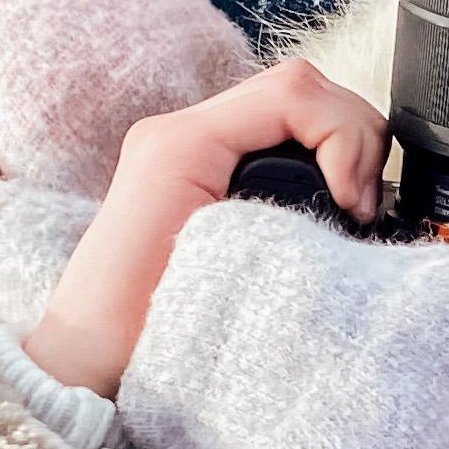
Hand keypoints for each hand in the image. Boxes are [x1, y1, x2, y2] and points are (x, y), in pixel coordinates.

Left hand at [21, 60, 388, 397]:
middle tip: (357, 206)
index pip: (295, 93)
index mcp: (183, 143)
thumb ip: (290, 214)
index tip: (349, 203)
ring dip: (341, 151)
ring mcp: (193, 146)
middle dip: (352, 140)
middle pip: (303, 89)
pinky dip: (320, 161)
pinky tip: (324, 206)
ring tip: (346, 209)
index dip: (344, 139)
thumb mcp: (226, 265)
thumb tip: (353, 204)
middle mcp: (184, 130)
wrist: (91, 359)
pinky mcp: (204, 169)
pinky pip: (278, 136)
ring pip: (298, 108)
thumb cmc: (144, 326)